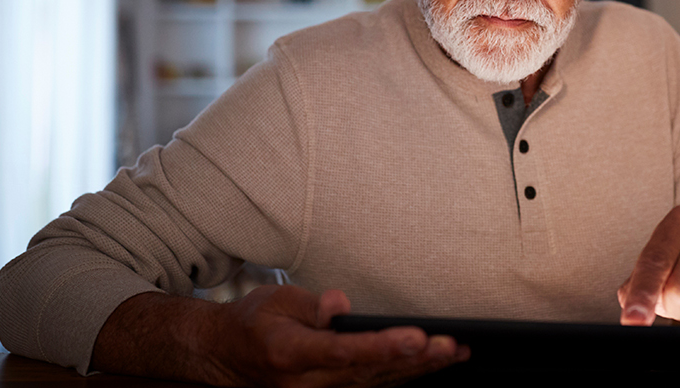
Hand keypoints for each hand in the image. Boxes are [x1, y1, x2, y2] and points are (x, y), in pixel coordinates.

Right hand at [92, 285, 466, 387]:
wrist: (224, 357)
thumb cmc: (252, 324)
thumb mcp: (276, 301)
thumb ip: (313, 306)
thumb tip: (341, 306)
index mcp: (290, 354)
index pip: (345, 352)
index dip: (384, 346)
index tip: (417, 338)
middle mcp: (306, 384)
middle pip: (370, 374)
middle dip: (416, 361)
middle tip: (453, 346)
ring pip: (377, 386)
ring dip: (419, 371)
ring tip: (455, 353)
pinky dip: (403, 377)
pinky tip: (432, 365)